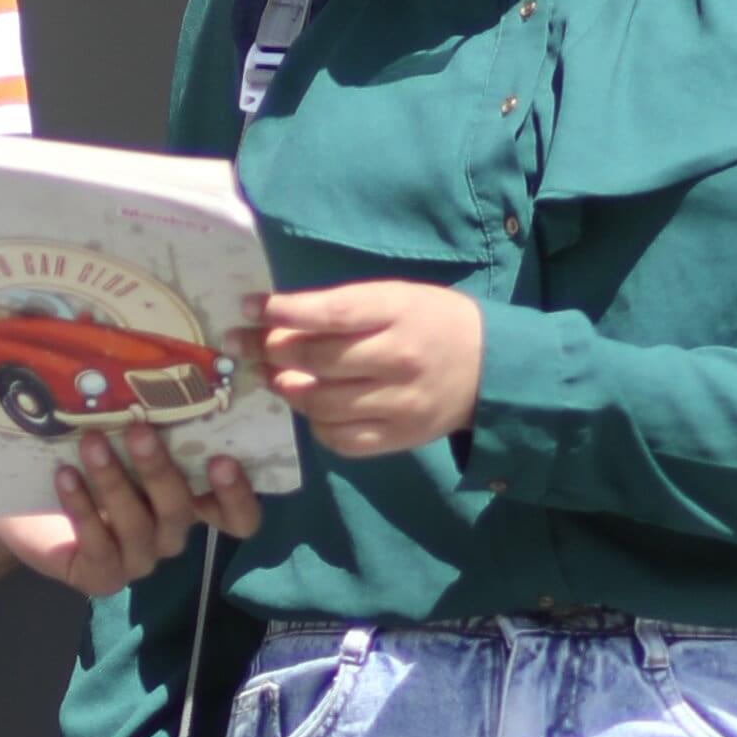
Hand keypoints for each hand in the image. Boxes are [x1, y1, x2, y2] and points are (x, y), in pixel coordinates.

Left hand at [34, 430, 263, 591]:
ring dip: (114, 481)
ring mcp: (138, 559)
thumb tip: (152, 367)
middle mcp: (168, 533)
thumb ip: (143, 419)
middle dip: (160, 470)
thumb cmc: (81, 461)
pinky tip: (65, 476)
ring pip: (138, 527)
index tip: (223, 460)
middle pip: (180, 511)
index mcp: (188, 501)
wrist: (27, 505)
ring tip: (91, 443)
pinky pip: (99, 546)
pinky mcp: (101, 577)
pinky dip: (82, 508)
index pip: (237, 518)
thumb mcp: (116, 437)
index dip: (238, 497)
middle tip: (139, 431)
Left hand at [253, 280, 485, 459]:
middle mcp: (397, 360)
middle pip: (317, 361)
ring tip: (275, 377)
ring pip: (321, 404)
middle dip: (270, 351)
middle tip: (245, 346)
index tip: (247, 307)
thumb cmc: (434, 322)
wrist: (492, 370)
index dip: (281, 311)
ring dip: (286, 390)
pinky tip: (312, 407)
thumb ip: (343, 309)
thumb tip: (277, 321)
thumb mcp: (396, 298)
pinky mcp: (398, 438)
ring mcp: (398, 404)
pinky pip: (339, 438)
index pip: (329, 314)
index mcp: (398, 314)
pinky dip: (316, 423)